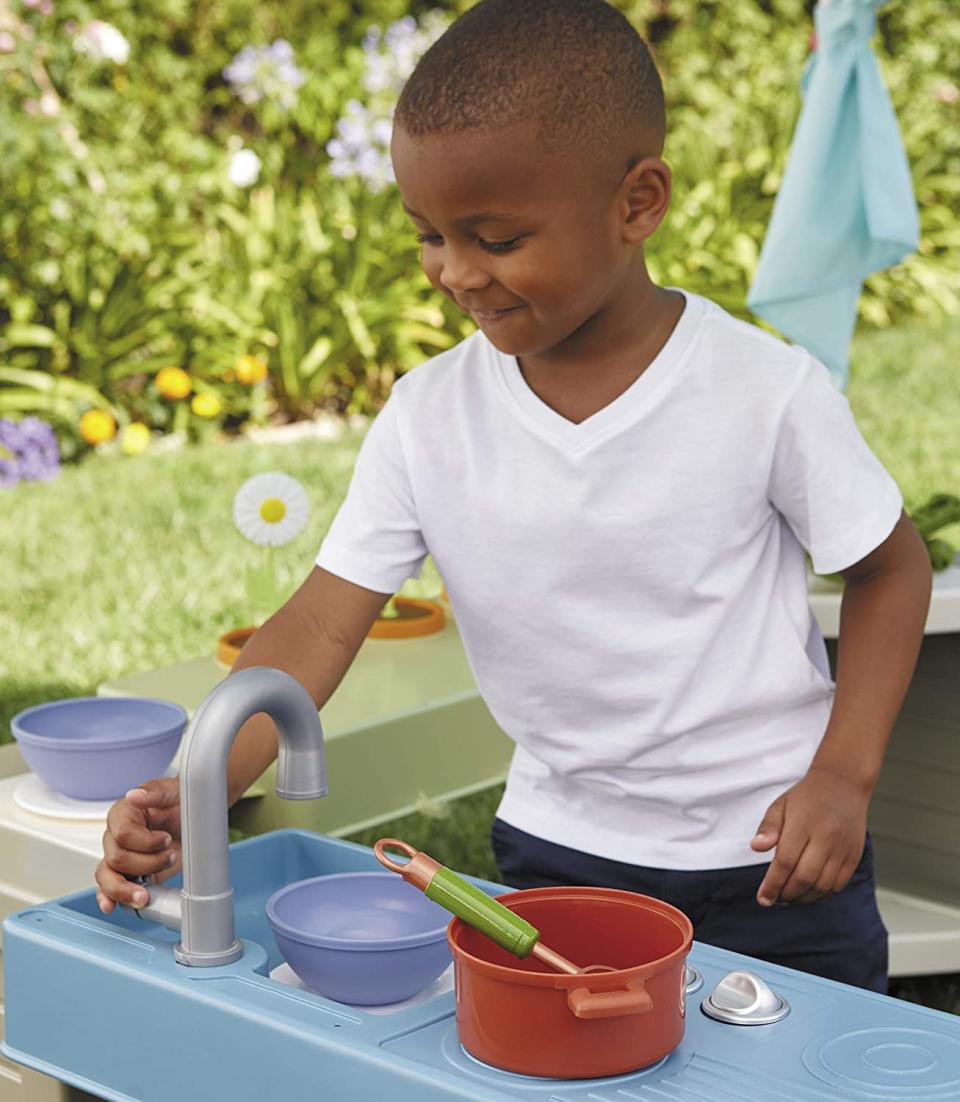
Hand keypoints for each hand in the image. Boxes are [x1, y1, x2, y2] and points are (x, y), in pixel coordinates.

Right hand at [95, 777, 180, 912]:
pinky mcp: (128, 874)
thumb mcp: (173, 791)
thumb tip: (135, 795)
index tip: (166, 839)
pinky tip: (113, 906)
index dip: (146, 841)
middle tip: (170, 856)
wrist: (196, 819)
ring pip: (106, 877)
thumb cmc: (181, 803)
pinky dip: (109, 898)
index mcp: (124, 813)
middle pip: (116, 858)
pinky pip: (108, 889)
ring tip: (146, 894)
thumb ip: (154, 792)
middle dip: (147, 863)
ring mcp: (120, 857)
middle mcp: (117, 836)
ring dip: (127, 888)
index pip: (122, 833)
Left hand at [749, 766, 868, 906]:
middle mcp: (826, 837)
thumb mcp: (780, 805)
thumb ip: (768, 827)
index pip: (785, 862)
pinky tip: (808, 892)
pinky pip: (838, 884)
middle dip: (786, 894)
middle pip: (804, 877)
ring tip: (789, 898)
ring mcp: (843, 848)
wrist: (843, 785)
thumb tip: (756, 847)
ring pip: (822, 885)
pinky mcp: (854, 856)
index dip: (773, 884)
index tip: (762, 898)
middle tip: (774, 899)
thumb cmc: (806, 798)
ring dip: (803, 898)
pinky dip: (821, 894)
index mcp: (803, 824)